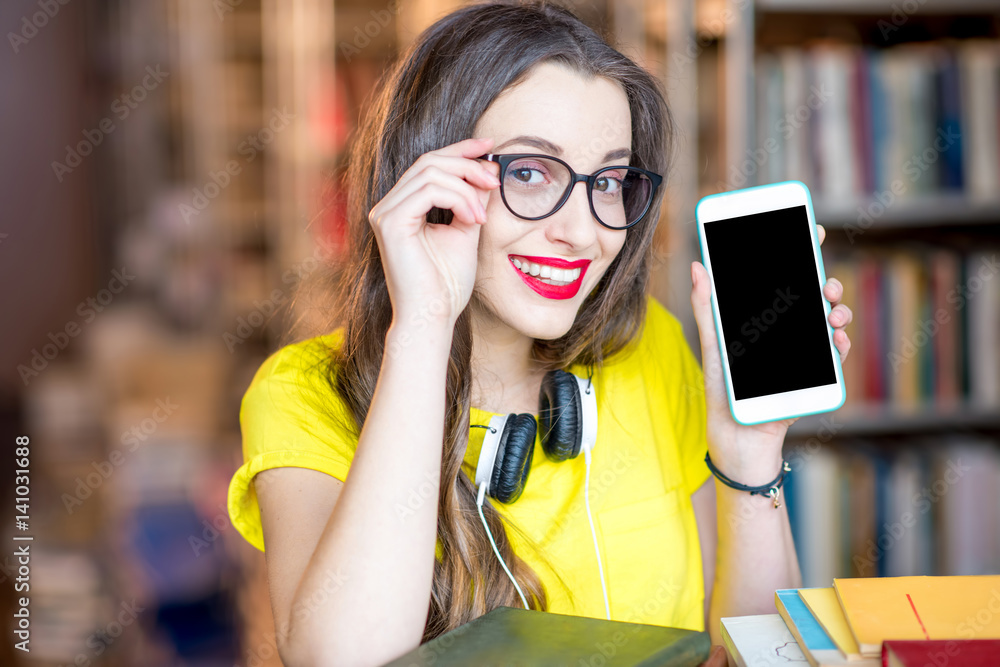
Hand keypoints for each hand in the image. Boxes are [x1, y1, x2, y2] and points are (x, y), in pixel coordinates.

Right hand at [367, 137, 500, 328]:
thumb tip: (488, 170)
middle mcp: (388, 206)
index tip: (490, 145)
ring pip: (431, 172)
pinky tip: (473, 219)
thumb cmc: (446, 284)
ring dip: (466, 188)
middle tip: (495, 180)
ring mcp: (385, 213)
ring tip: (483, 215)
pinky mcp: (390, 222)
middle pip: (430, 161)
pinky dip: (458, 198)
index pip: (430, 165)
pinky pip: (429, 190)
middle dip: (468, 164)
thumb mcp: (466, 231)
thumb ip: (473, 200)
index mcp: (403, 207)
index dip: (460, 149)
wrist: (433, 317)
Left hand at [689, 224, 853, 483]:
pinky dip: (839, 346)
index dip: (801, 254)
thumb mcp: (714, 345)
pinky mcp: (814, 379)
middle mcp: (788, 332)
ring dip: (837, 312)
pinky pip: (834, 358)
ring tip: (832, 312)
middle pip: (813, 299)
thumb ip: (707, 307)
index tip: (811, 230)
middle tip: (823, 283)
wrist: (736, 437)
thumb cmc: (723, 390)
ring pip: (829, 324)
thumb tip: (698, 266)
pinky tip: (835, 339)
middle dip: (825, 284)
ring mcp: (804, 355)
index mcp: (764, 320)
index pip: (786, 280)